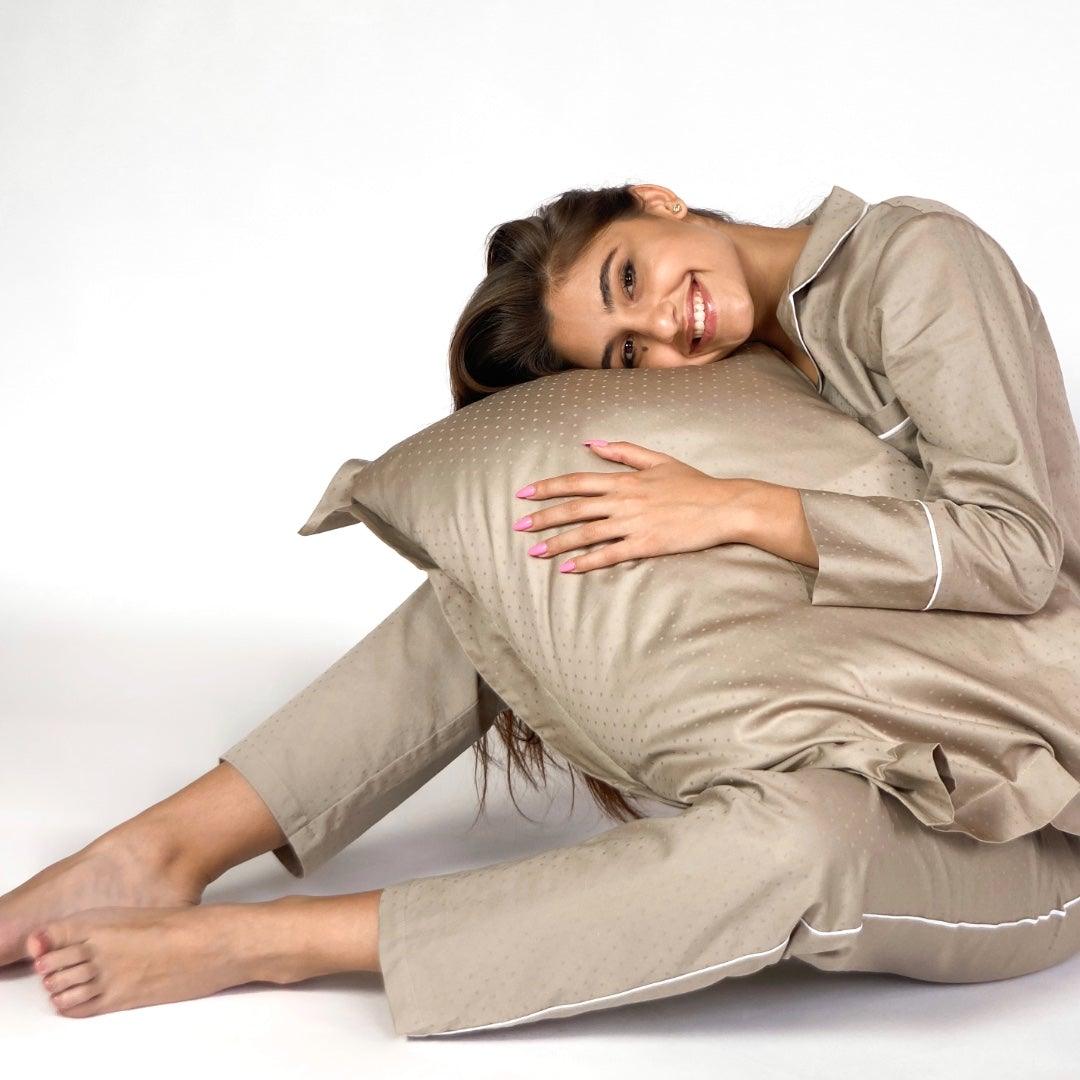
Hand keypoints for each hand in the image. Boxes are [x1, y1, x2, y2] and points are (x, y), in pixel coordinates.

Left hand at [511, 439, 760, 573]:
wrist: (724, 506)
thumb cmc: (693, 484)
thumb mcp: (658, 459)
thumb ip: (624, 451)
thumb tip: (592, 442)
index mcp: (624, 480)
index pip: (577, 482)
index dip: (548, 488)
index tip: (525, 493)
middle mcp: (623, 501)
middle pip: (574, 509)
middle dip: (543, 518)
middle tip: (519, 526)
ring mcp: (633, 524)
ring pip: (586, 534)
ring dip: (557, 543)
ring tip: (535, 552)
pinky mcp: (645, 545)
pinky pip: (609, 555)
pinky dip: (587, 562)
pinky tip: (568, 569)